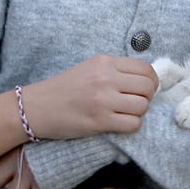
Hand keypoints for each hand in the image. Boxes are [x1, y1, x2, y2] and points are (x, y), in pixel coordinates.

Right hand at [24, 56, 158, 137]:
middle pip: (148, 87)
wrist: (37, 107)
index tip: (144, 89)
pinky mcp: (99, 121)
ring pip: (143, 106)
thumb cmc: (65, 89)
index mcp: (105, 62)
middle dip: (147, 97)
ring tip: (124, 113)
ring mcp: (103, 100)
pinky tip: (118, 123)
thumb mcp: (90, 68)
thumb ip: (115, 70)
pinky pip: (133, 124)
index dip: (151, 81)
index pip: (145, 68)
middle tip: (134, 102)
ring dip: (138, 113)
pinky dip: (130, 126)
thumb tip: (146, 79)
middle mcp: (105, 78)